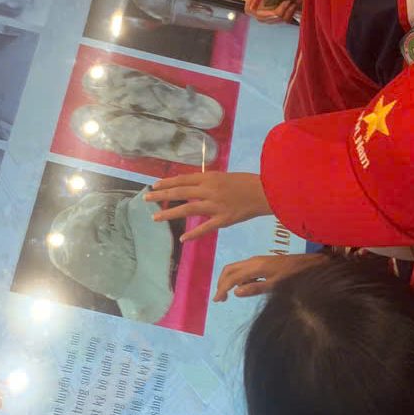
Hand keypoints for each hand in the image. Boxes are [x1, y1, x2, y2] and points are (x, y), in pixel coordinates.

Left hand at [144, 172, 270, 241]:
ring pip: (188, 209)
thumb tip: (192, 186)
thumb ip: (209, 182)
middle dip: (161, 196)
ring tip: (155, 218)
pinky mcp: (224, 219)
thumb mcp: (225, 176)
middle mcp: (210, 190)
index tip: (154, 186)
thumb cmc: (247, 182)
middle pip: (181, 192)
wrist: (267, 192)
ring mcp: (216, 205)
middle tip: (146, 199)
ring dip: (170, 213)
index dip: (167, 183)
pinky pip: (206, 227)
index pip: (183, 179)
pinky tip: (182, 238)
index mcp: (210, 177)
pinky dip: (193, 233)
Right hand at [214, 253, 326, 301]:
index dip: (222, 289)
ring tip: (226, 295)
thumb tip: (236, 293)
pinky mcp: (260, 263)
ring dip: (227, 280)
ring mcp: (256, 261)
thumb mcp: (275, 285)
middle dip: (221, 282)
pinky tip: (241, 288)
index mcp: (254, 267)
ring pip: (235, 268)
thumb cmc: (293, 276)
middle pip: (229, 269)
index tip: (217, 301)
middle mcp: (252, 262)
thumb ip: (255, 288)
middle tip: (219, 298)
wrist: (307, 264)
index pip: (232, 277)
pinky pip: (242, 269)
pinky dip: (236, 278)